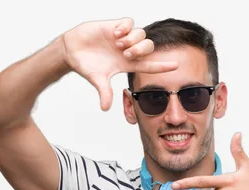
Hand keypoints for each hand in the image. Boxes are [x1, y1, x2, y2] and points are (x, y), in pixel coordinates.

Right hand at [62, 17, 177, 110]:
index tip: (176, 66)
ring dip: (133, 39)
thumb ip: (104, 92)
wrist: (72, 50)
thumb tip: (105, 108)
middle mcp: (128, 50)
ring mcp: (123, 38)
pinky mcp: (115, 26)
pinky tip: (115, 34)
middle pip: (149, 47)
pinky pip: (129, 22)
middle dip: (142, 50)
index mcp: (127, 64)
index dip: (163, 66)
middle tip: (127, 54)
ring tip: (118, 43)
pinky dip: (125, 28)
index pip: (150, 65)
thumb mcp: (96, 79)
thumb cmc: (85, 65)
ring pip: (141, 34)